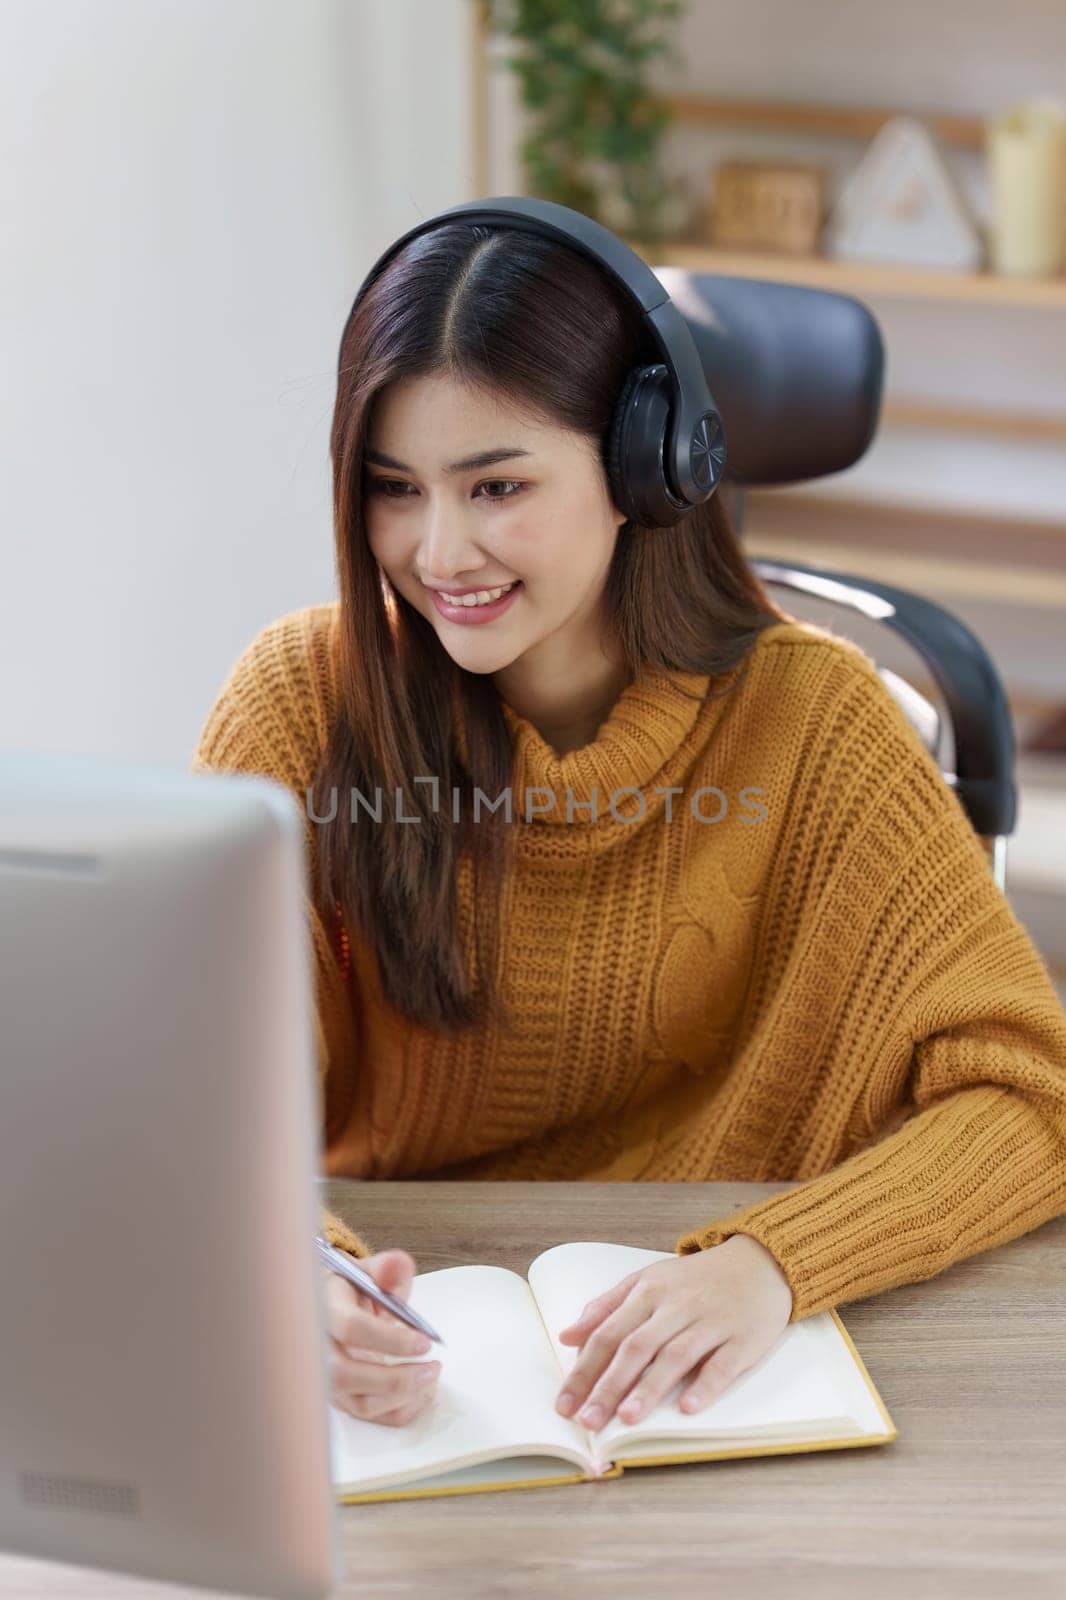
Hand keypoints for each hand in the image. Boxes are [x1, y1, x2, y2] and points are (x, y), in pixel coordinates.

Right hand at [323, 1249, 440, 1426]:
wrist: (333, 1309)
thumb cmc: (354, 1291)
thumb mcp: (370, 1271)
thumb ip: (388, 1268)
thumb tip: (397, 1266)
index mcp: (325, 1308)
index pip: (351, 1329)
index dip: (390, 1339)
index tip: (425, 1342)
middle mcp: (318, 1348)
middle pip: (346, 1375)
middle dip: (395, 1378)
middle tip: (433, 1368)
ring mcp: (326, 1378)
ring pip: (358, 1403)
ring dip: (401, 1397)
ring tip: (432, 1377)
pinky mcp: (340, 1398)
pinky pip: (369, 1416)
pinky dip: (399, 1411)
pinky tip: (422, 1392)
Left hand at [554, 1234, 792, 1431]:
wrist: (759, 1262)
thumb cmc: (696, 1279)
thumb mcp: (648, 1280)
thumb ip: (606, 1307)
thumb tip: (567, 1336)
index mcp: (648, 1291)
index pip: (608, 1333)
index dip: (585, 1369)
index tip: (565, 1404)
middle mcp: (676, 1305)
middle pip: (637, 1346)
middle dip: (609, 1385)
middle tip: (588, 1421)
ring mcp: (711, 1321)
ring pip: (676, 1355)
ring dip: (650, 1387)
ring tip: (627, 1418)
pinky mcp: (743, 1338)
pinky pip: (722, 1364)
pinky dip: (705, 1385)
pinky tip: (687, 1408)